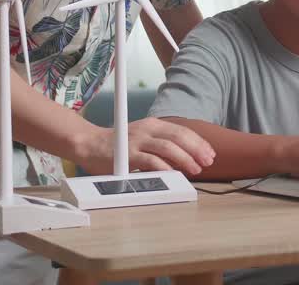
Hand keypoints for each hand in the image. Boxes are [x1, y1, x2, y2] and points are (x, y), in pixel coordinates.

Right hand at [77, 117, 215, 175]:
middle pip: (178, 136)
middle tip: (207, 162)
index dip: (198, 142)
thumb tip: (186, 158)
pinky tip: (173, 173)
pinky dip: (164, 166)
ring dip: (184, 158)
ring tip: (195, 169)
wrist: (89, 144)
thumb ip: (162, 145)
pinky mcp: (127, 153)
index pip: (182, 131)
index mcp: (154, 124)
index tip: (210, 153)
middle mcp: (147, 129)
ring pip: (167, 147)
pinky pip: (149, 160)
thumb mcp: (144, 139)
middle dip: (196, 150)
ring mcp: (136, 140)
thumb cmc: (119, 145)